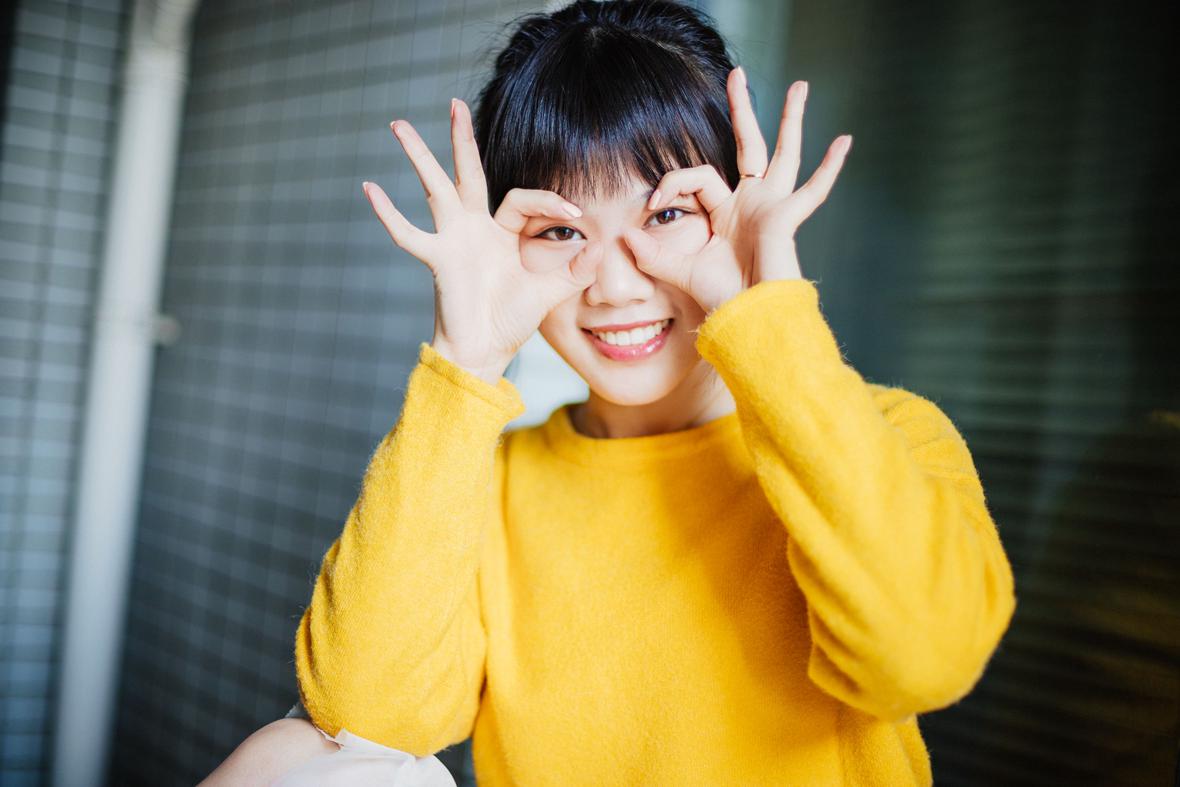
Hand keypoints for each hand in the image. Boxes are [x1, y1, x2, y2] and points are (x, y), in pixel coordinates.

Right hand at [362, 98, 602, 381]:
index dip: (551, 200)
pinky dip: (389, 215)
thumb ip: (576, 269)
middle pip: (468, 173)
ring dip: (417, 156)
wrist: (485, 350)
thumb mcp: (551, 291)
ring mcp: (453, 240)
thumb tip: (601, 244)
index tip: (576, 213)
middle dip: (462, 139)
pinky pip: (410, 235)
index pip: (524, 198)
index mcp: (504, 231)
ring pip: (435, 189)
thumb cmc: (512, 321)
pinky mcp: (439, 259)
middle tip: (454, 103)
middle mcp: (475, 228)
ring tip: (397, 125)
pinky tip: (369, 189)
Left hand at [621, 68, 851, 313]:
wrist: (748, 319)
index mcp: (726, 213)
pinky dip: (830, 168)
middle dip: (741, 110)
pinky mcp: (787, 217)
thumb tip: (624, 233)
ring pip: (783, 152)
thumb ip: (653, 253)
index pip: (698, 177)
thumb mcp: (680, 271)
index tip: (652, 199)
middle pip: (747, 145)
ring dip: (790, 119)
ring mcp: (773, 207)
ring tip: (800, 86)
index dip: (672, 182)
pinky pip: (813, 189)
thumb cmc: (721, 299)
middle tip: (736, 74)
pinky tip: (844, 141)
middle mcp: (752, 203)